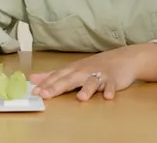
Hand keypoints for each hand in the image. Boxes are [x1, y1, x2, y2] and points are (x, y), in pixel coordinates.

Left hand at [30, 44, 156, 100]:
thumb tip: (33, 78)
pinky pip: (112, 86)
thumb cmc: (95, 65)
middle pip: (70, 79)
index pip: (57, 77)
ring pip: (92, 82)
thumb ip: (53, 75)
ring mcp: (100, 75)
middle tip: (46, 95)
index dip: (46, 84)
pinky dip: (110, 90)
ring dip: (87, 89)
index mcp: (73, 70)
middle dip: (57, 87)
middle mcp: (84, 71)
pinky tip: (108, 96)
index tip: (35, 92)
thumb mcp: (73, 69)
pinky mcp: (114, 79)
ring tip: (80, 98)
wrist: (122, 58)